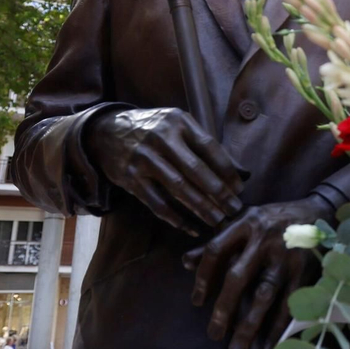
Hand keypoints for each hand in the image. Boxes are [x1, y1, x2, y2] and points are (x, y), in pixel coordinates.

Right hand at [86, 107, 248, 232]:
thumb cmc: (154, 130)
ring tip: (217, 220)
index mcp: (178, 122)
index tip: (240, 189)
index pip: (209, 148)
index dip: (227, 170)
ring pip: (178, 188)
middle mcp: (161, 138)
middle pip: (195, 170)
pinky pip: (156, 202)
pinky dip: (174, 217)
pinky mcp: (130, 178)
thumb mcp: (178, 126)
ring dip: (200, 207)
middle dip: (218, 192)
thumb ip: (206, 146)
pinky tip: (190, 227)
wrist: (106, 132)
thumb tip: (242, 173)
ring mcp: (144, 158)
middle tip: (234, 209)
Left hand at [188, 197, 331, 348]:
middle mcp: (264, 239)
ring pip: (264, 294)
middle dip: (224, 308)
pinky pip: (289, 302)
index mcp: (246, 224)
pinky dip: (278, 326)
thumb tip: (185, 262)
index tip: (196, 302)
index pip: (216, 250)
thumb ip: (218, 243)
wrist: (319, 211)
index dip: (203, 276)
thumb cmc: (273, 220)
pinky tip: (267, 345)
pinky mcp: (305, 269)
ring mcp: (286, 256)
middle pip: (238, 276)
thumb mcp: (245, 222)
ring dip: (249, 324)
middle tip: (213, 335)